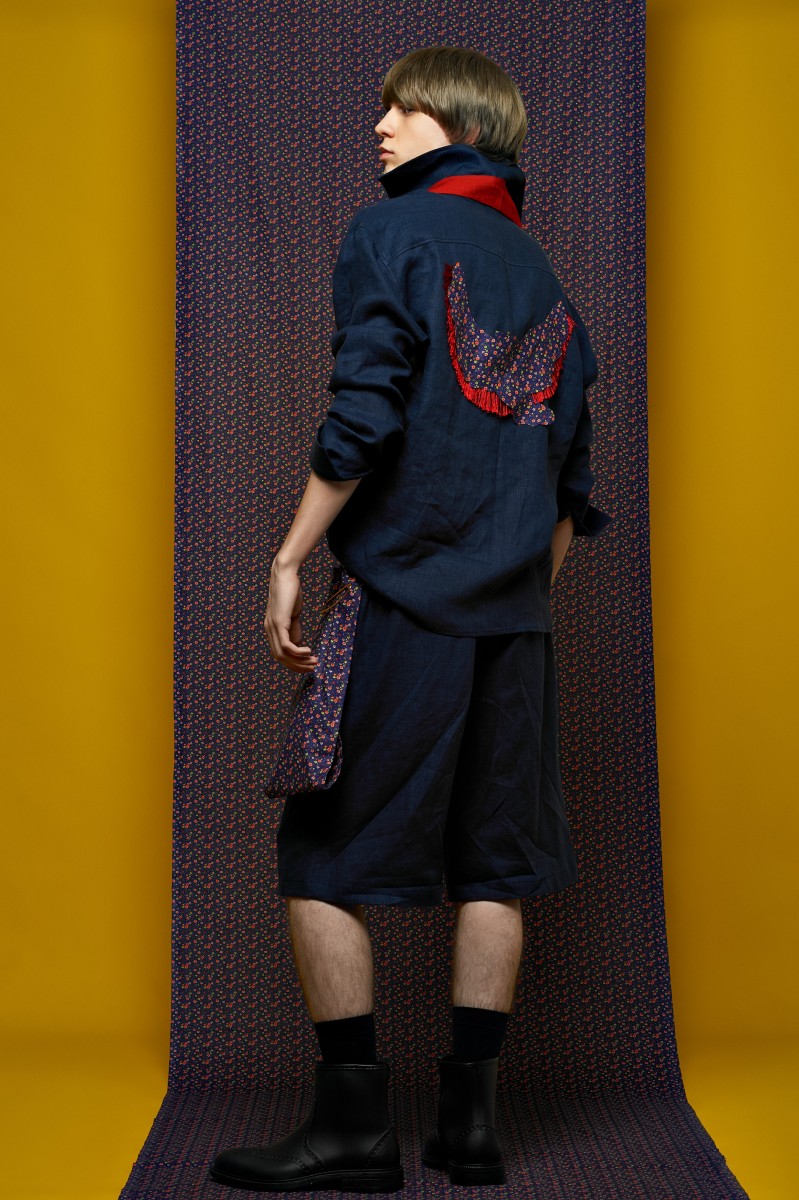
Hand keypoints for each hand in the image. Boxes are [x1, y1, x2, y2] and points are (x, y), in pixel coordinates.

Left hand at [264, 559, 318, 673]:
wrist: (284, 573)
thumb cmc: (290, 590)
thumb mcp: (291, 613)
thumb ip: (293, 627)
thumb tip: (298, 643)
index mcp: (271, 629)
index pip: (279, 654)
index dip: (292, 663)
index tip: (307, 664)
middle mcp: (269, 630)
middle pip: (280, 658)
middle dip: (297, 666)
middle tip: (313, 667)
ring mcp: (273, 626)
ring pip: (283, 655)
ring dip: (299, 661)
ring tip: (313, 661)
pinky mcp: (279, 622)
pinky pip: (287, 645)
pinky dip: (298, 653)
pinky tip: (309, 651)